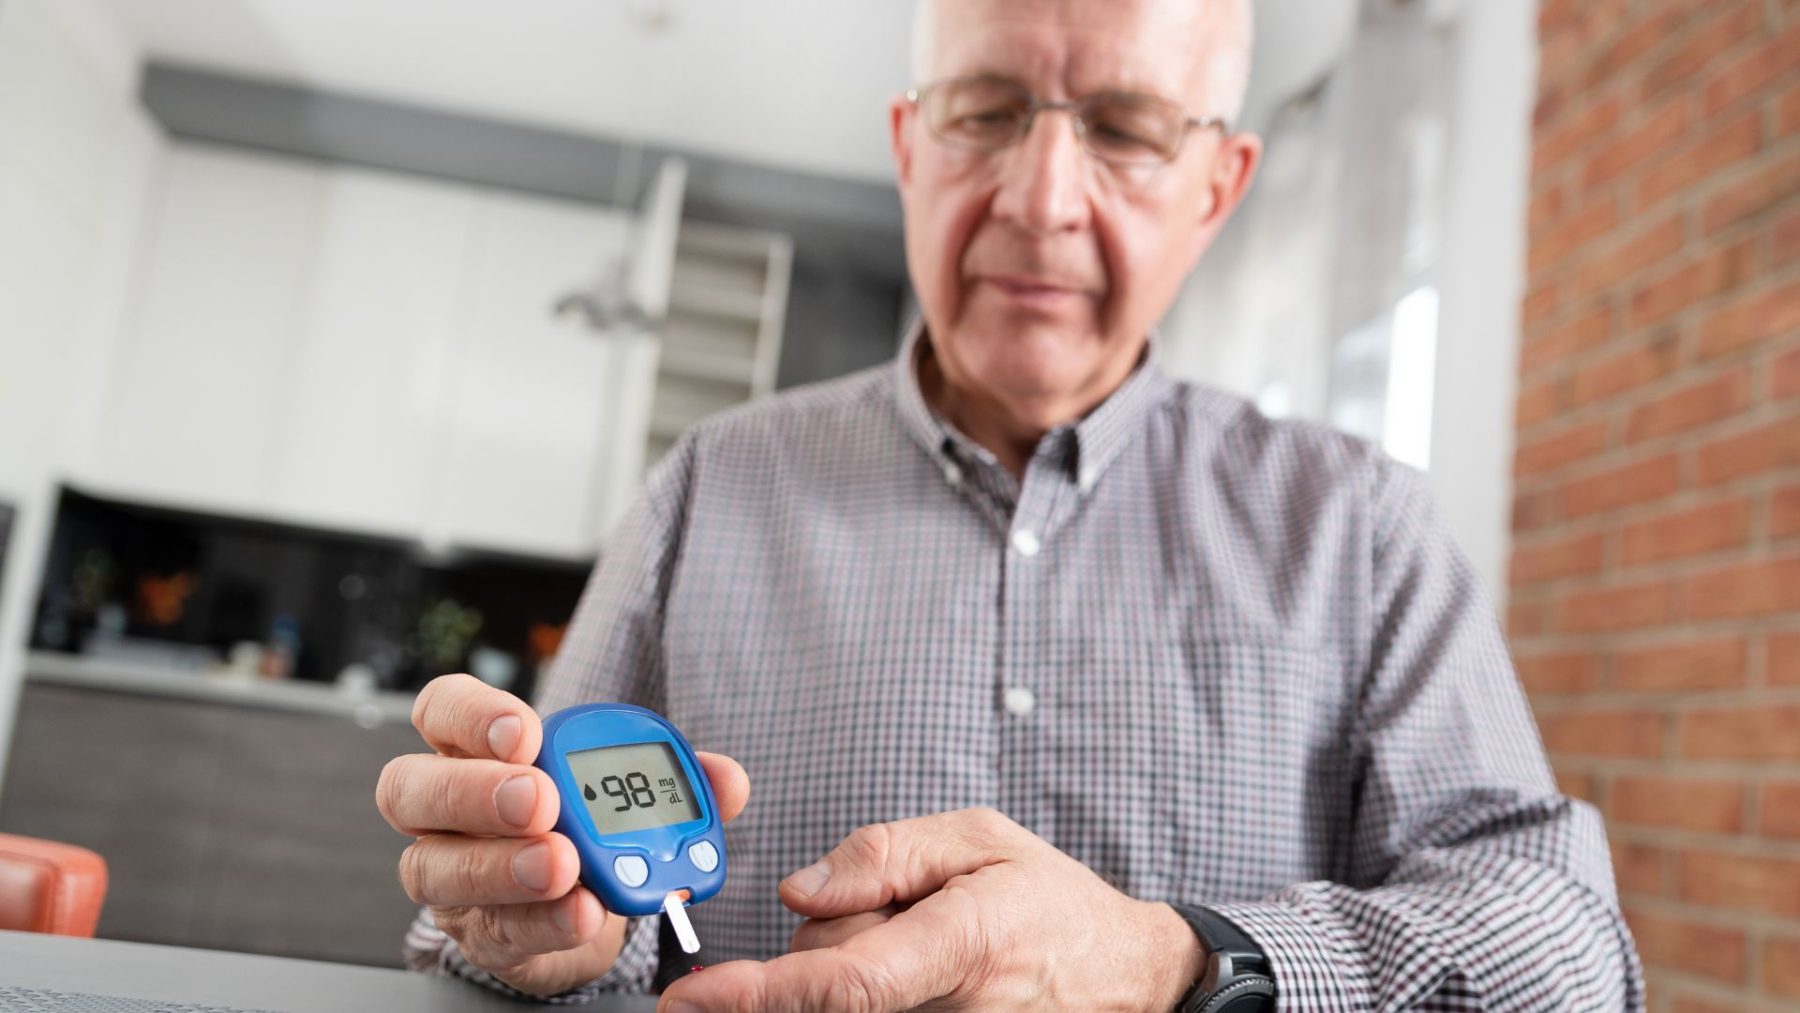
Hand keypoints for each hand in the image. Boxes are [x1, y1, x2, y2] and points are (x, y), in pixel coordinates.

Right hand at [376, 674, 749, 996]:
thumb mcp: (632, 793)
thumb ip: (677, 779)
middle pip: (413, 788)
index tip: (526, 732)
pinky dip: (545, 922)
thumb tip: (728, 779)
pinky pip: (495, 929)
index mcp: (477, 749)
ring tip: (563, 866)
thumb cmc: (589, 827)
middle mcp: (443, 809)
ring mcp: (448, 874)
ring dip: (504, 867)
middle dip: (478, 791)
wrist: (583, 909)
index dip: (474, 716)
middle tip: (542, 800)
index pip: (442, 709)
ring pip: (435, 868)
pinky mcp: (477, 935)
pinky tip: (583, 913)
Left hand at [657, 807, 1202, 1011]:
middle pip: (826, 983)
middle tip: (903, 908)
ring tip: (921, 941)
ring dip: (854, 962)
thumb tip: (797, 888)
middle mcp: (949, 1009)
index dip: (758, 993)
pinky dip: (864, 987)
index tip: (690, 996)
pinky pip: (861, 1009)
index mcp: (963, 944)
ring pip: (841, 1000)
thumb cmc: (1051, 905)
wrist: (1121, 976)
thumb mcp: (981, 839)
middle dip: (834, 933)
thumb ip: (885, 854)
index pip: (843, 982)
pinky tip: (913, 972)